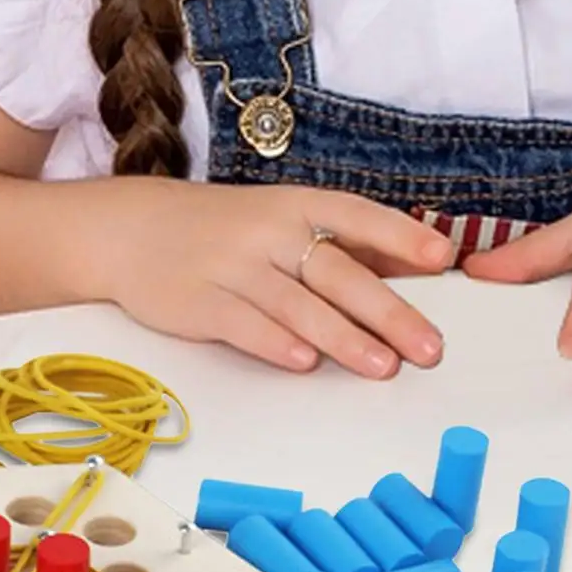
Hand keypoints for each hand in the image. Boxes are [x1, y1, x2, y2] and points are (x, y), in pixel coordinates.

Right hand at [92, 181, 453, 378]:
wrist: (130, 231)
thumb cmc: (218, 230)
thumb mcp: (278, 219)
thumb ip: (340, 243)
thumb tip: (412, 267)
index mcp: (294, 205)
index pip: (357, 217)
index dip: (400, 237)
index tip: (441, 259)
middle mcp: (267, 232)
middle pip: (337, 273)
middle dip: (388, 312)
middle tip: (428, 347)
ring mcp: (232, 267)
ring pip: (298, 305)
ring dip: (344, 338)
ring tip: (383, 367)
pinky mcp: (199, 302)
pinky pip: (244, 325)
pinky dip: (276, 344)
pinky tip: (306, 363)